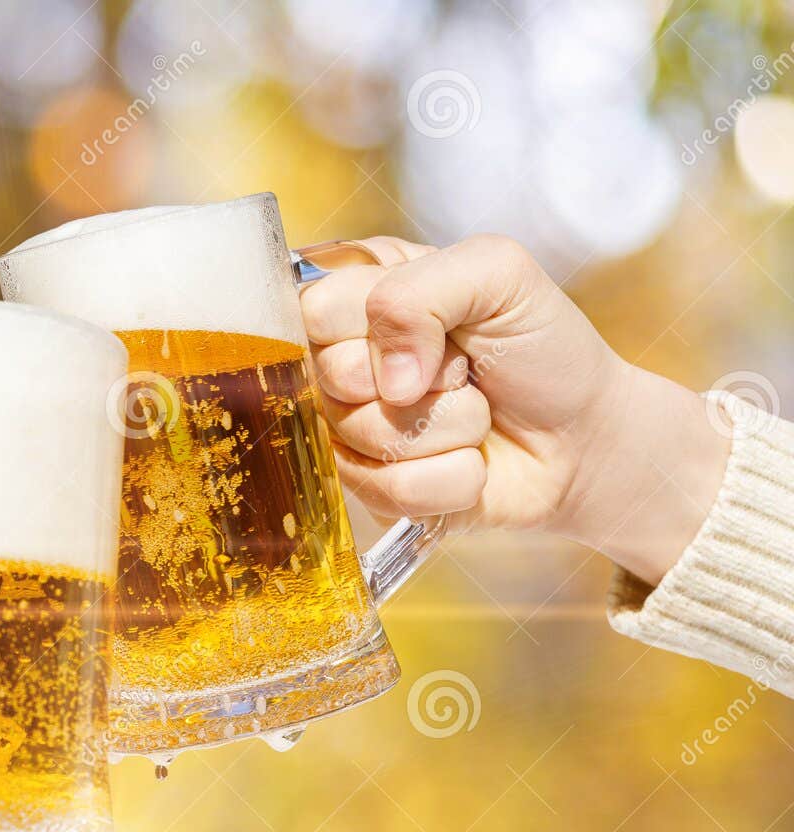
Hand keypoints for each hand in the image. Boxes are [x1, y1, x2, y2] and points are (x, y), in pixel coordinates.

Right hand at [300, 234, 730, 584]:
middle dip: (422, 379)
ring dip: (446, 429)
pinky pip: (389, 490)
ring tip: (473, 417)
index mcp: (359, 294)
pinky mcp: (369, 490)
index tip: (433, 329)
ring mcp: (348, 430)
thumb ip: (425, 288)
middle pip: (332, 377)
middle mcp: (340, 361)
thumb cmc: (543, 349)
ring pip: (363, 436)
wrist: (583, 437)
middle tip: (462, 373)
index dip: (373, 326)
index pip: (314, 308)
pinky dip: (451, 477)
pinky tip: (470, 463)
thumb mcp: (501, 276)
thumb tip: (387, 379)